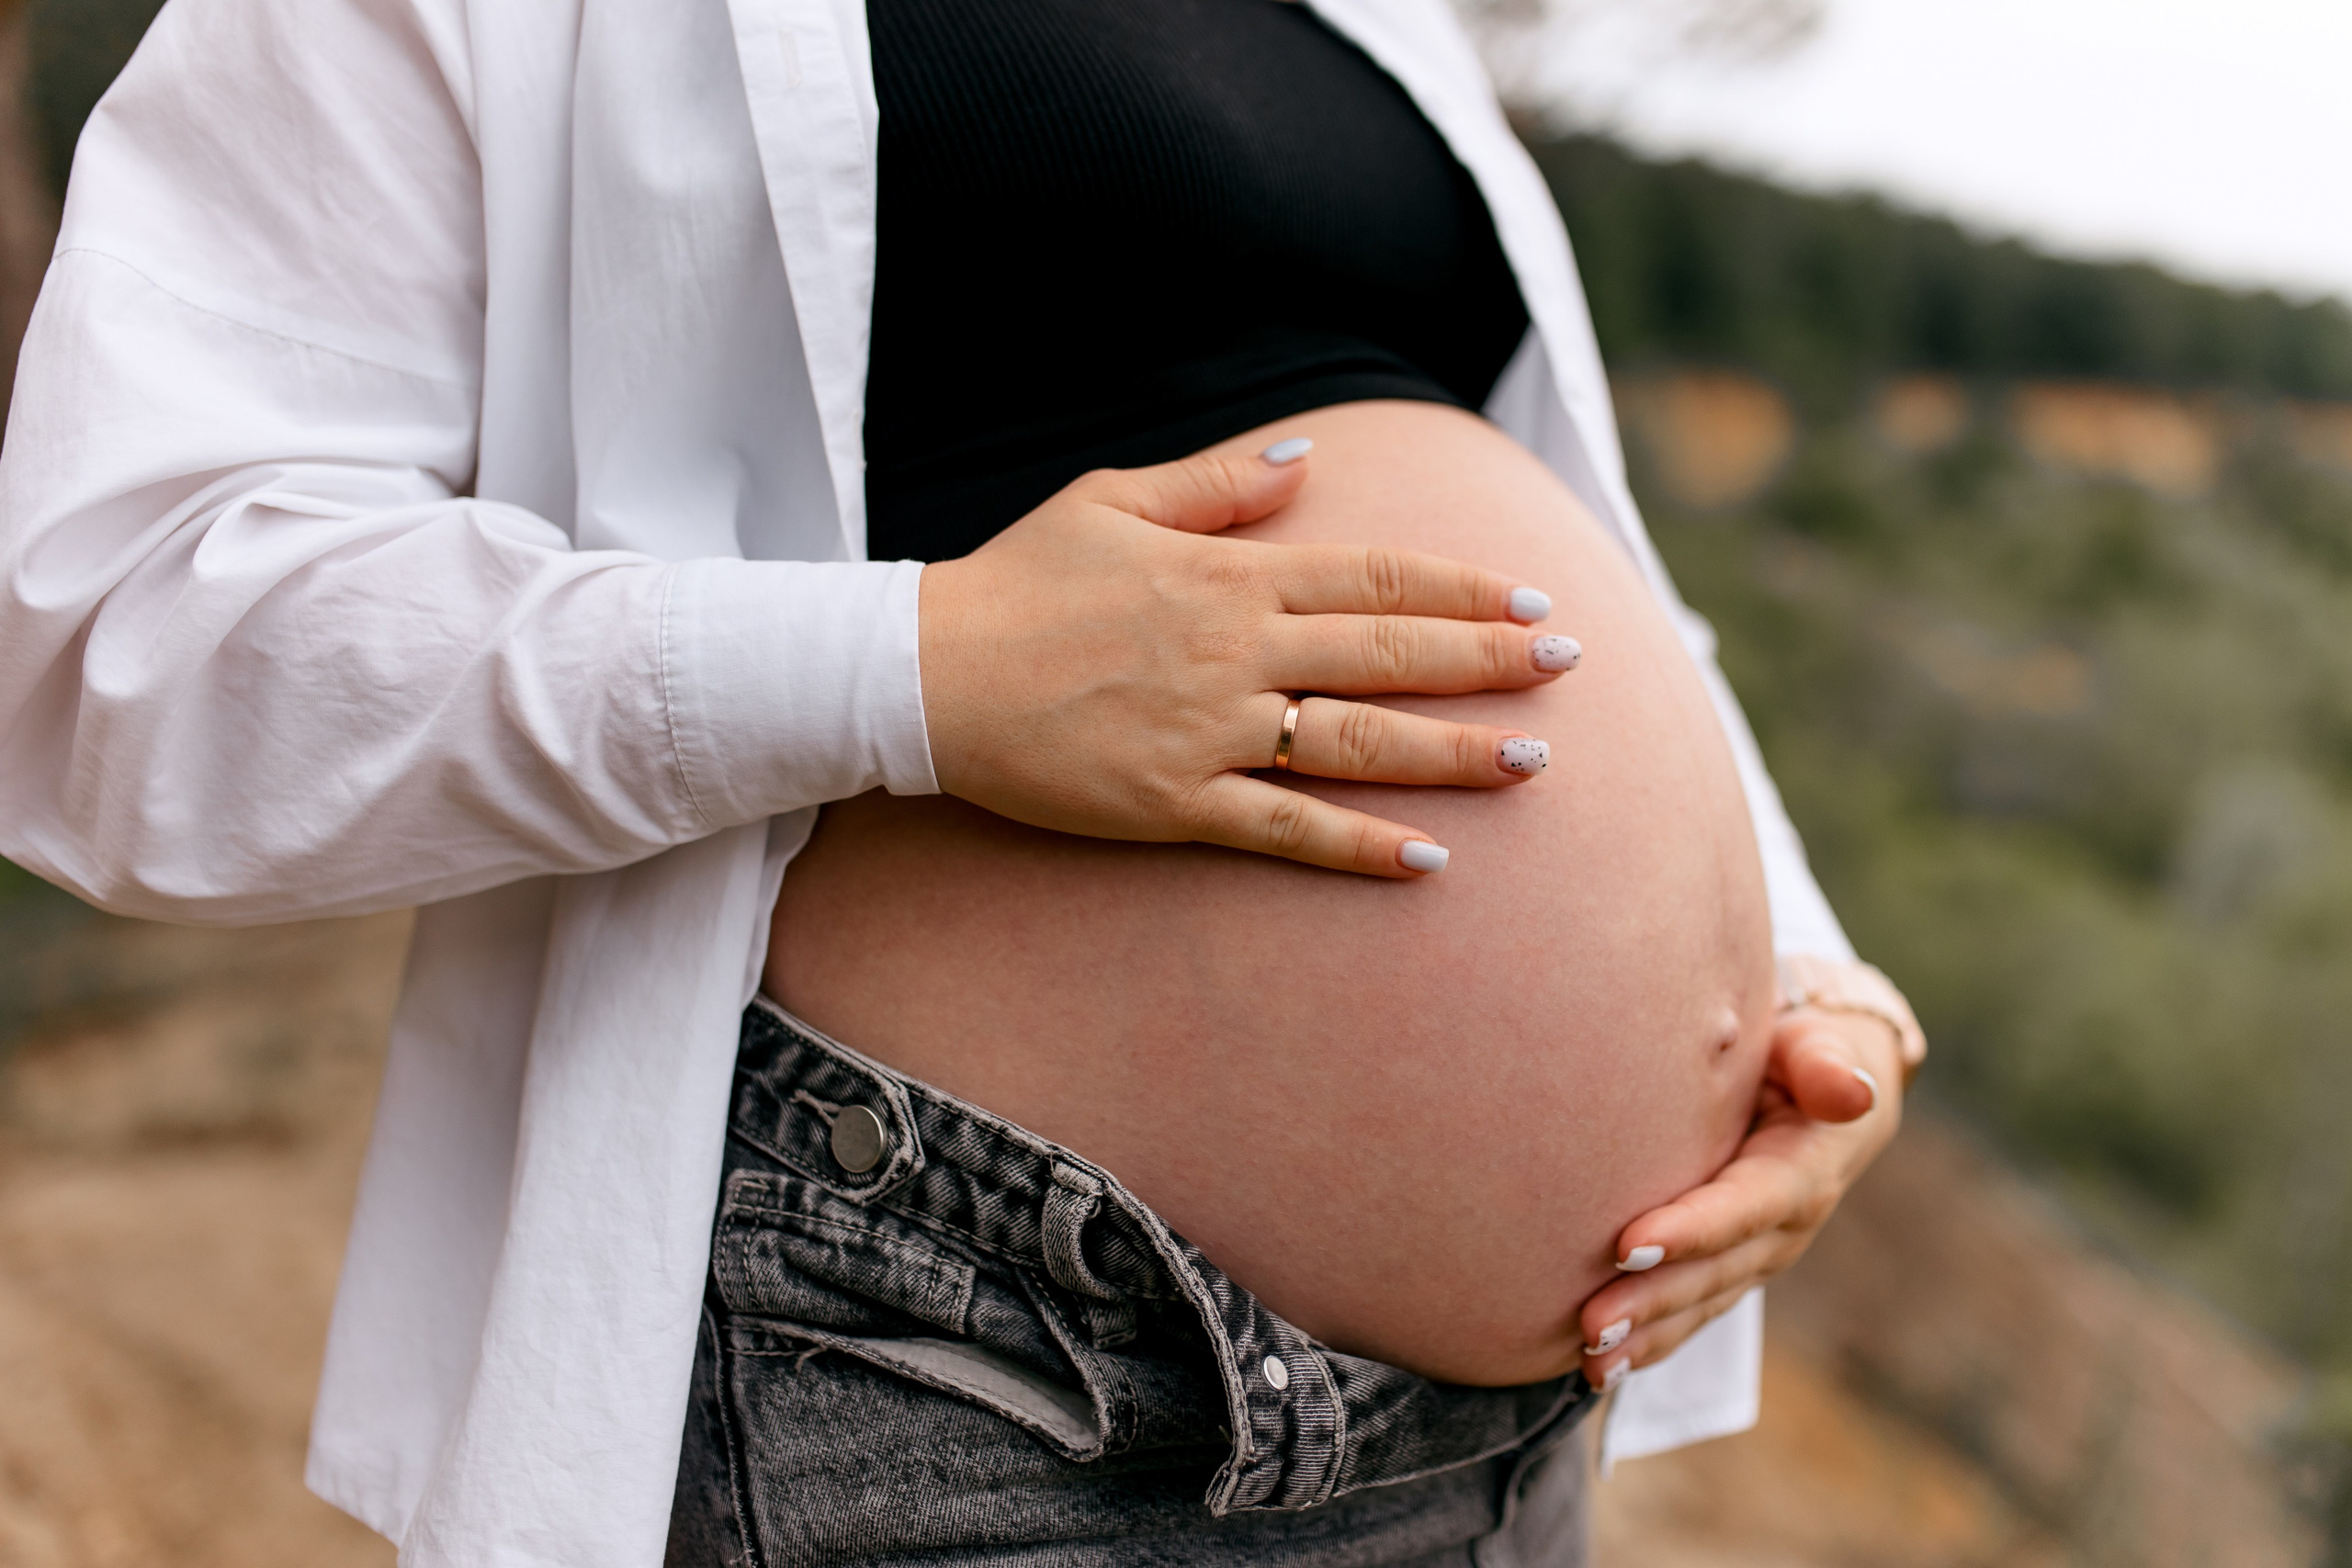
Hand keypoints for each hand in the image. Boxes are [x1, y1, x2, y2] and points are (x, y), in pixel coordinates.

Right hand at [918, 444, 1577, 876]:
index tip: (1532, 598)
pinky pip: (1285, 827)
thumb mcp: (1112, 500)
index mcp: (1227, 573)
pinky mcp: (1174, 804)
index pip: (1376, 575)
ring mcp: (1209, 730)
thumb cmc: (1018, 580)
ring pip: (1357, 742)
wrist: (925, 672)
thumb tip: (1307, 459)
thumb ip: (1217, 483)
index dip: (1463, 586)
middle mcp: (1234, 648)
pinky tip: (1428, 858)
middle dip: (1489, 658)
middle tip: (1571, 664)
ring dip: (1453, 752)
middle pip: (1390, 651)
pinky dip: (1358, 844)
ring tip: (1533, 760)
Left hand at [1574, 971, 1916, 1388]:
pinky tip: (1597, 1370)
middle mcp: (1782, 1230)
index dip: (1692, 1231)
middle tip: (1590, 1324)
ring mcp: (1756, 1260)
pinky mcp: (1729, 1272)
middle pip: (1713, 1273)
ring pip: (1698, 1306)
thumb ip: (1826, 1065)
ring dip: (1644, 1338)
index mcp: (1803, 1173)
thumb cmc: (1806, 1055)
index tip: (1626, 1244)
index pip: (1745, 1206)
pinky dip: (1648, 1344)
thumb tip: (1851, 1091)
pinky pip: (1690, 1316)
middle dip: (1652, 1301)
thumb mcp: (1821, 1048)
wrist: (1825, 1095)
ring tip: (1589, 1362)